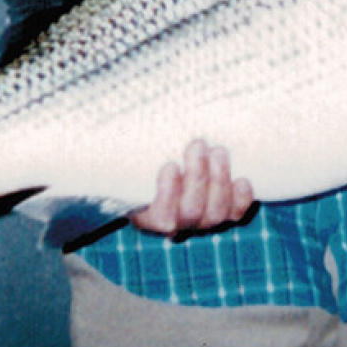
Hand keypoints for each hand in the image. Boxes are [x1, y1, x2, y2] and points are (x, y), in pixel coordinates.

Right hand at [130, 140, 253, 236]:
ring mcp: (204, 221)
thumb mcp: (134, 164)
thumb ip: (129, 155)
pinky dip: (242, 199)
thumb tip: (103, 123)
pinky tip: (243, 180)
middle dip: (197, 176)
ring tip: (218, 151)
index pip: (162, 216)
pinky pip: (237, 213)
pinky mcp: (226, 213)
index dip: (168, 194)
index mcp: (150, 217)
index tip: (170, 165)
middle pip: (191, 211)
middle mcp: (179, 224)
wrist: (174, 171)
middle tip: (198, 144)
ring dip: (219, 180)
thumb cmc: (146, 166)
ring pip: (216, 212)